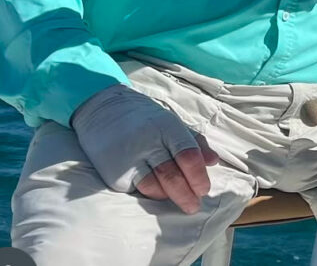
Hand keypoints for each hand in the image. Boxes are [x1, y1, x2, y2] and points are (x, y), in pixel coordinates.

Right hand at [71, 84, 219, 213]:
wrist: (103, 112)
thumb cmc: (144, 118)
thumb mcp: (171, 122)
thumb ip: (194, 141)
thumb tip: (214, 161)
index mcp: (167, 127)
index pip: (188, 155)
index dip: (198, 176)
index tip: (204, 189)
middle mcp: (148, 143)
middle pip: (172, 176)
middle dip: (187, 194)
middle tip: (195, 205)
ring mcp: (130, 159)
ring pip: (155, 187)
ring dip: (170, 197)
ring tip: (181, 201)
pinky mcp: (115, 173)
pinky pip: (138, 190)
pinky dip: (151, 194)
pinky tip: (159, 194)